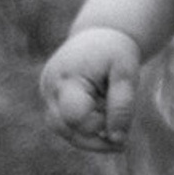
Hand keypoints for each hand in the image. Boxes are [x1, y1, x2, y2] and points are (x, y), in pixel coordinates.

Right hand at [40, 27, 140, 152]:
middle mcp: (50, 90)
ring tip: (115, 125)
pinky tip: (106, 122)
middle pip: (68, 130)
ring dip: (92, 136)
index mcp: (66, 79)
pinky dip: (87, 129)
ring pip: (66, 132)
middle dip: (97, 137)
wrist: (99, 34)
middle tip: (123, 137)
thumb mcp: (126, 72)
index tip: (123, 126)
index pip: (77, 118)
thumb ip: (122, 105)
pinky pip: (67, 126)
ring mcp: (47, 96)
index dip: (101, 126)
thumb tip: (116, 140)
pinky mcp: (51, 102)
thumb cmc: (115, 51)